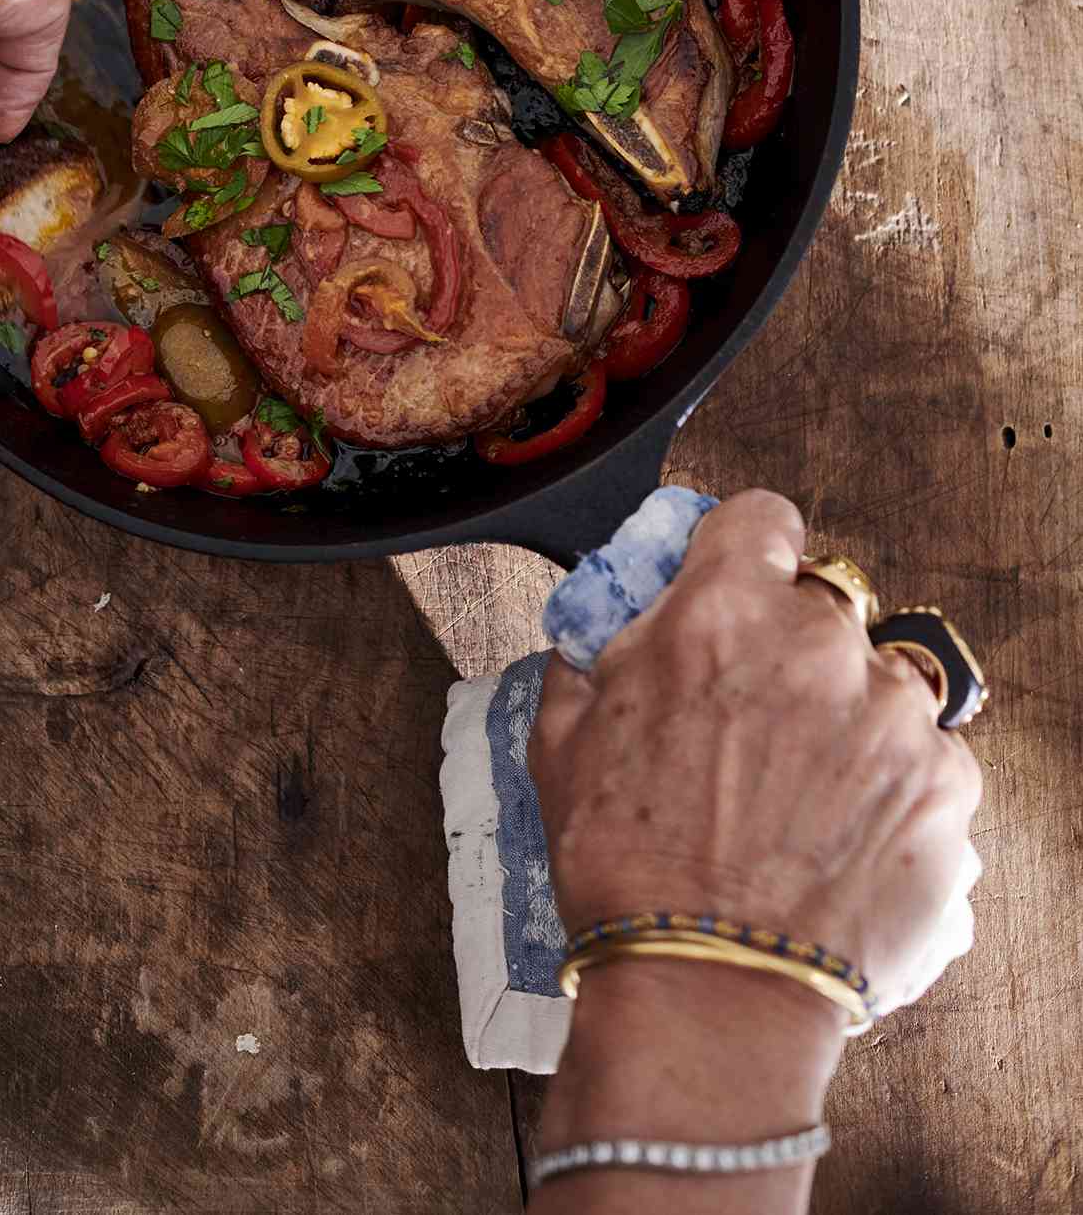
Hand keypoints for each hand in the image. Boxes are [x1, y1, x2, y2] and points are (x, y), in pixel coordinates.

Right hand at [530, 488, 982, 1009]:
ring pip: (881, 681)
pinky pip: (927, 756)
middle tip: (757, 724)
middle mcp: (819, 643)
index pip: (759, 518)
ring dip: (849, 718)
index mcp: (722, 612)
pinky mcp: (947, 785)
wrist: (711, 992)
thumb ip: (590, 664)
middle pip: (823, 605)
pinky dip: (893, 786)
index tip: (742, 583)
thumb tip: (591, 644)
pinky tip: (843, 839)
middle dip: (792, 651)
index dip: (745, 552)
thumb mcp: (563, 744)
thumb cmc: (631, 873)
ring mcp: (895, 713)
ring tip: (802, 799)